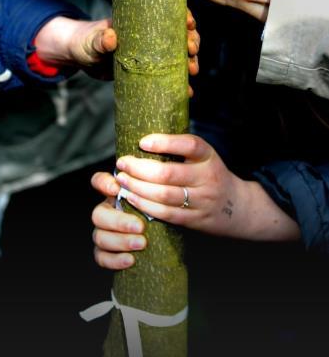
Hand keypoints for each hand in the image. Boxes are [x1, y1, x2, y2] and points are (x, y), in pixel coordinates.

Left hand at [36, 12, 198, 86]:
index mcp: (141, 22)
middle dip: (192, 42)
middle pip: (180, 35)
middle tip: (192, 53)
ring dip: (190, 62)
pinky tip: (187, 91)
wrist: (81, 59)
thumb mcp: (92, 40)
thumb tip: (111, 37)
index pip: (169, 14)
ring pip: (178, 55)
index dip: (184, 17)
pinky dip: (179, 83)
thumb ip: (101, 39)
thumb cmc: (86, 41)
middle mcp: (151, 37)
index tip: (190, 24)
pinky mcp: (148, 71)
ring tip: (192, 72)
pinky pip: (168, 75)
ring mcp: (151, 54)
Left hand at [91, 134, 299, 269]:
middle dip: (139, 168)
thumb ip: (182, 149)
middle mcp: (207, 177)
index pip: (189, 145)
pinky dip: (145, 206)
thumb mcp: (205, 157)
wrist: (237, 207)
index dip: (165, 143)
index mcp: (209, 157)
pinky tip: (131, 198)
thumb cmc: (210, 175)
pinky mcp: (195, 219)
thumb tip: (144, 139)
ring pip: (164, 195)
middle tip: (122, 163)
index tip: (142, 142)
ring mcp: (202, 201)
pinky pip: (166, 214)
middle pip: (169, 173)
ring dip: (137, 187)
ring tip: (122, 180)